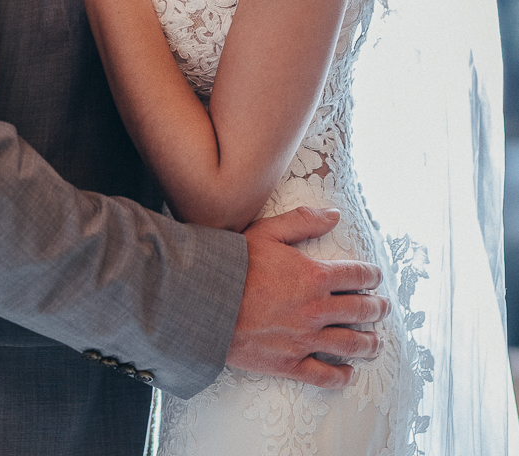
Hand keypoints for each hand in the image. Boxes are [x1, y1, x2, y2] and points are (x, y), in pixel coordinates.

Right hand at [227, 207, 389, 388]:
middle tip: (383, 308)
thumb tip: (334, 215)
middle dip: (376, 308)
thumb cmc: (235, 264)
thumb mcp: (268, 231)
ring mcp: (306, 339)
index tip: (376, 277)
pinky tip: (349, 373)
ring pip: (350, 344)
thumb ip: (303, 221)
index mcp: (314, 276)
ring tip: (377, 343)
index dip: (371, 276)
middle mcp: (317, 309)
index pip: (356, 275)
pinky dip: (342, 376)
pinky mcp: (290, 363)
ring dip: (369, 343)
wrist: (208, 301)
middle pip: (360, 311)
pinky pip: (324, 375)